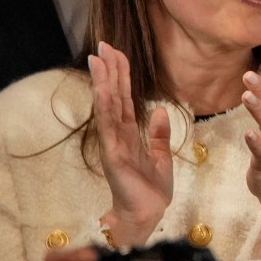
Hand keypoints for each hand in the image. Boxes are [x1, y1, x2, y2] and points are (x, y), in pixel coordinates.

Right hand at [87, 42, 172, 246]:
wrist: (148, 215)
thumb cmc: (150, 191)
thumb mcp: (161, 158)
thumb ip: (159, 135)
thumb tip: (158, 110)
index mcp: (130, 135)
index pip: (124, 99)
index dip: (121, 76)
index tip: (116, 53)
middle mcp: (118, 136)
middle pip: (113, 97)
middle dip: (109, 71)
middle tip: (103, 45)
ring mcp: (113, 143)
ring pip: (107, 106)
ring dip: (103, 82)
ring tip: (98, 58)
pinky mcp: (113, 154)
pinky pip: (109, 126)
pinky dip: (106, 106)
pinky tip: (103, 89)